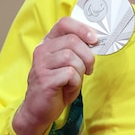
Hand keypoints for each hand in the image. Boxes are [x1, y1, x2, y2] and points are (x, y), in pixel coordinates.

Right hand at [13, 17, 97, 134]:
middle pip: (73, 41)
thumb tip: (95, 41)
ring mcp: (41, 65)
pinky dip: (75, 82)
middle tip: (89, 68)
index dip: (82, 28)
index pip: (64, 23)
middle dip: (87, 56)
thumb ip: (77, 51)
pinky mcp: (44, 79)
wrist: (39, 111)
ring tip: (75, 80)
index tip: (94, 40)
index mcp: (48, 43)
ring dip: (80, 70)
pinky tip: (68, 87)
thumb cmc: (57, 86)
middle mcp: (42, 51)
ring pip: (72, 57)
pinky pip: (69, 74)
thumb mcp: (68, 64)